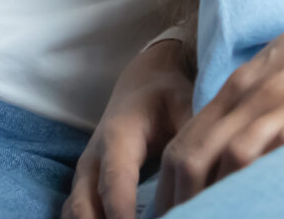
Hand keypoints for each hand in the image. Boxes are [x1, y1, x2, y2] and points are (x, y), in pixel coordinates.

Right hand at [62, 37, 193, 218]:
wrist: (144, 79)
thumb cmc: (167, 94)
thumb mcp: (185, 107)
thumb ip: (193, 142)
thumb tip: (208, 177)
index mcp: (118, 137)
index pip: (115, 184)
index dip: (123, 216)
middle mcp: (94, 157)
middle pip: (84, 207)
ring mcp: (85, 173)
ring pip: (75, 213)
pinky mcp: (86, 183)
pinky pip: (77, 213)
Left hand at [158, 0, 283, 204]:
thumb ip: (260, 102)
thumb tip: (235, 147)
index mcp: (245, 83)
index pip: (186, 142)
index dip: (169, 186)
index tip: (168, 213)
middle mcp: (259, 92)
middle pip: (196, 155)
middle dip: (181, 199)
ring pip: (235, 155)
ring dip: (220, 196)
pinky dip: (270, 177)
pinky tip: (268, 199)